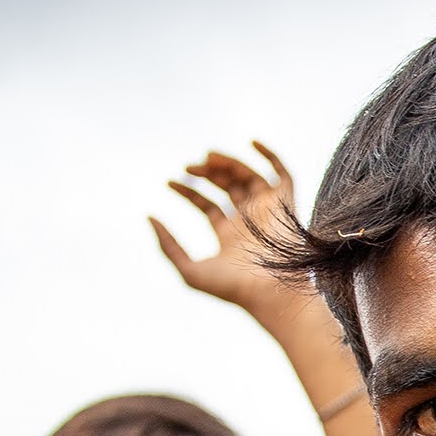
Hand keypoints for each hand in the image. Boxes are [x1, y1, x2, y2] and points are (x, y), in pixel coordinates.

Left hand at [149, 143, 303, 318]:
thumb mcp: (189, 270)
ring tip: (208, 158)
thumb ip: (167, 246)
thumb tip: (149, 216)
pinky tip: (251, 141)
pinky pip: (282, 173)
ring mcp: (267, 211)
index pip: (206, 204)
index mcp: (229, 235)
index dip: (187, 190)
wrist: (271, 293)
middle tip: (190, 166)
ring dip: (227, 163)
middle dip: (206, 173)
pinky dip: (270, 156)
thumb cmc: (233, 288)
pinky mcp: (286, 204)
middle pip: (226, 186)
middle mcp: (249, 221)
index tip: (169, 181)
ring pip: (247, 176)